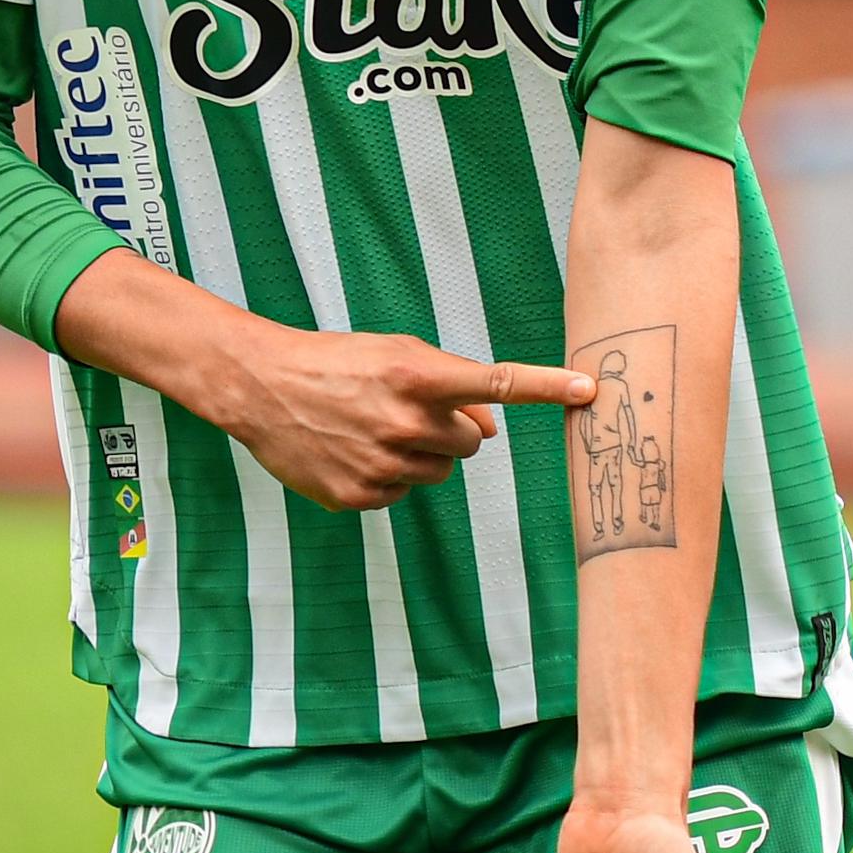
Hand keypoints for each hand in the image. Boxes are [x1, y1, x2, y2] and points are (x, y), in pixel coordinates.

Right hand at [198, 329, 594, 514]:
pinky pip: (402, 494)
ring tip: (373, 428)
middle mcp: (404, 423)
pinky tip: (353, 451)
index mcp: (417, 376)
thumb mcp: (396, 355)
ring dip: (420, 454)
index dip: (547, 387)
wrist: (261, 386)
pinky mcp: (359, 497)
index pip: (498, 383)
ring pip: (439, 472)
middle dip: (452, 429)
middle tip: (407, 409)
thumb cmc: (338, 361)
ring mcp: (381, 465)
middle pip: (471, 443)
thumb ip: (451, 385)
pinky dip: (388, 477)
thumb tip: (493, 429)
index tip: (590, 389)